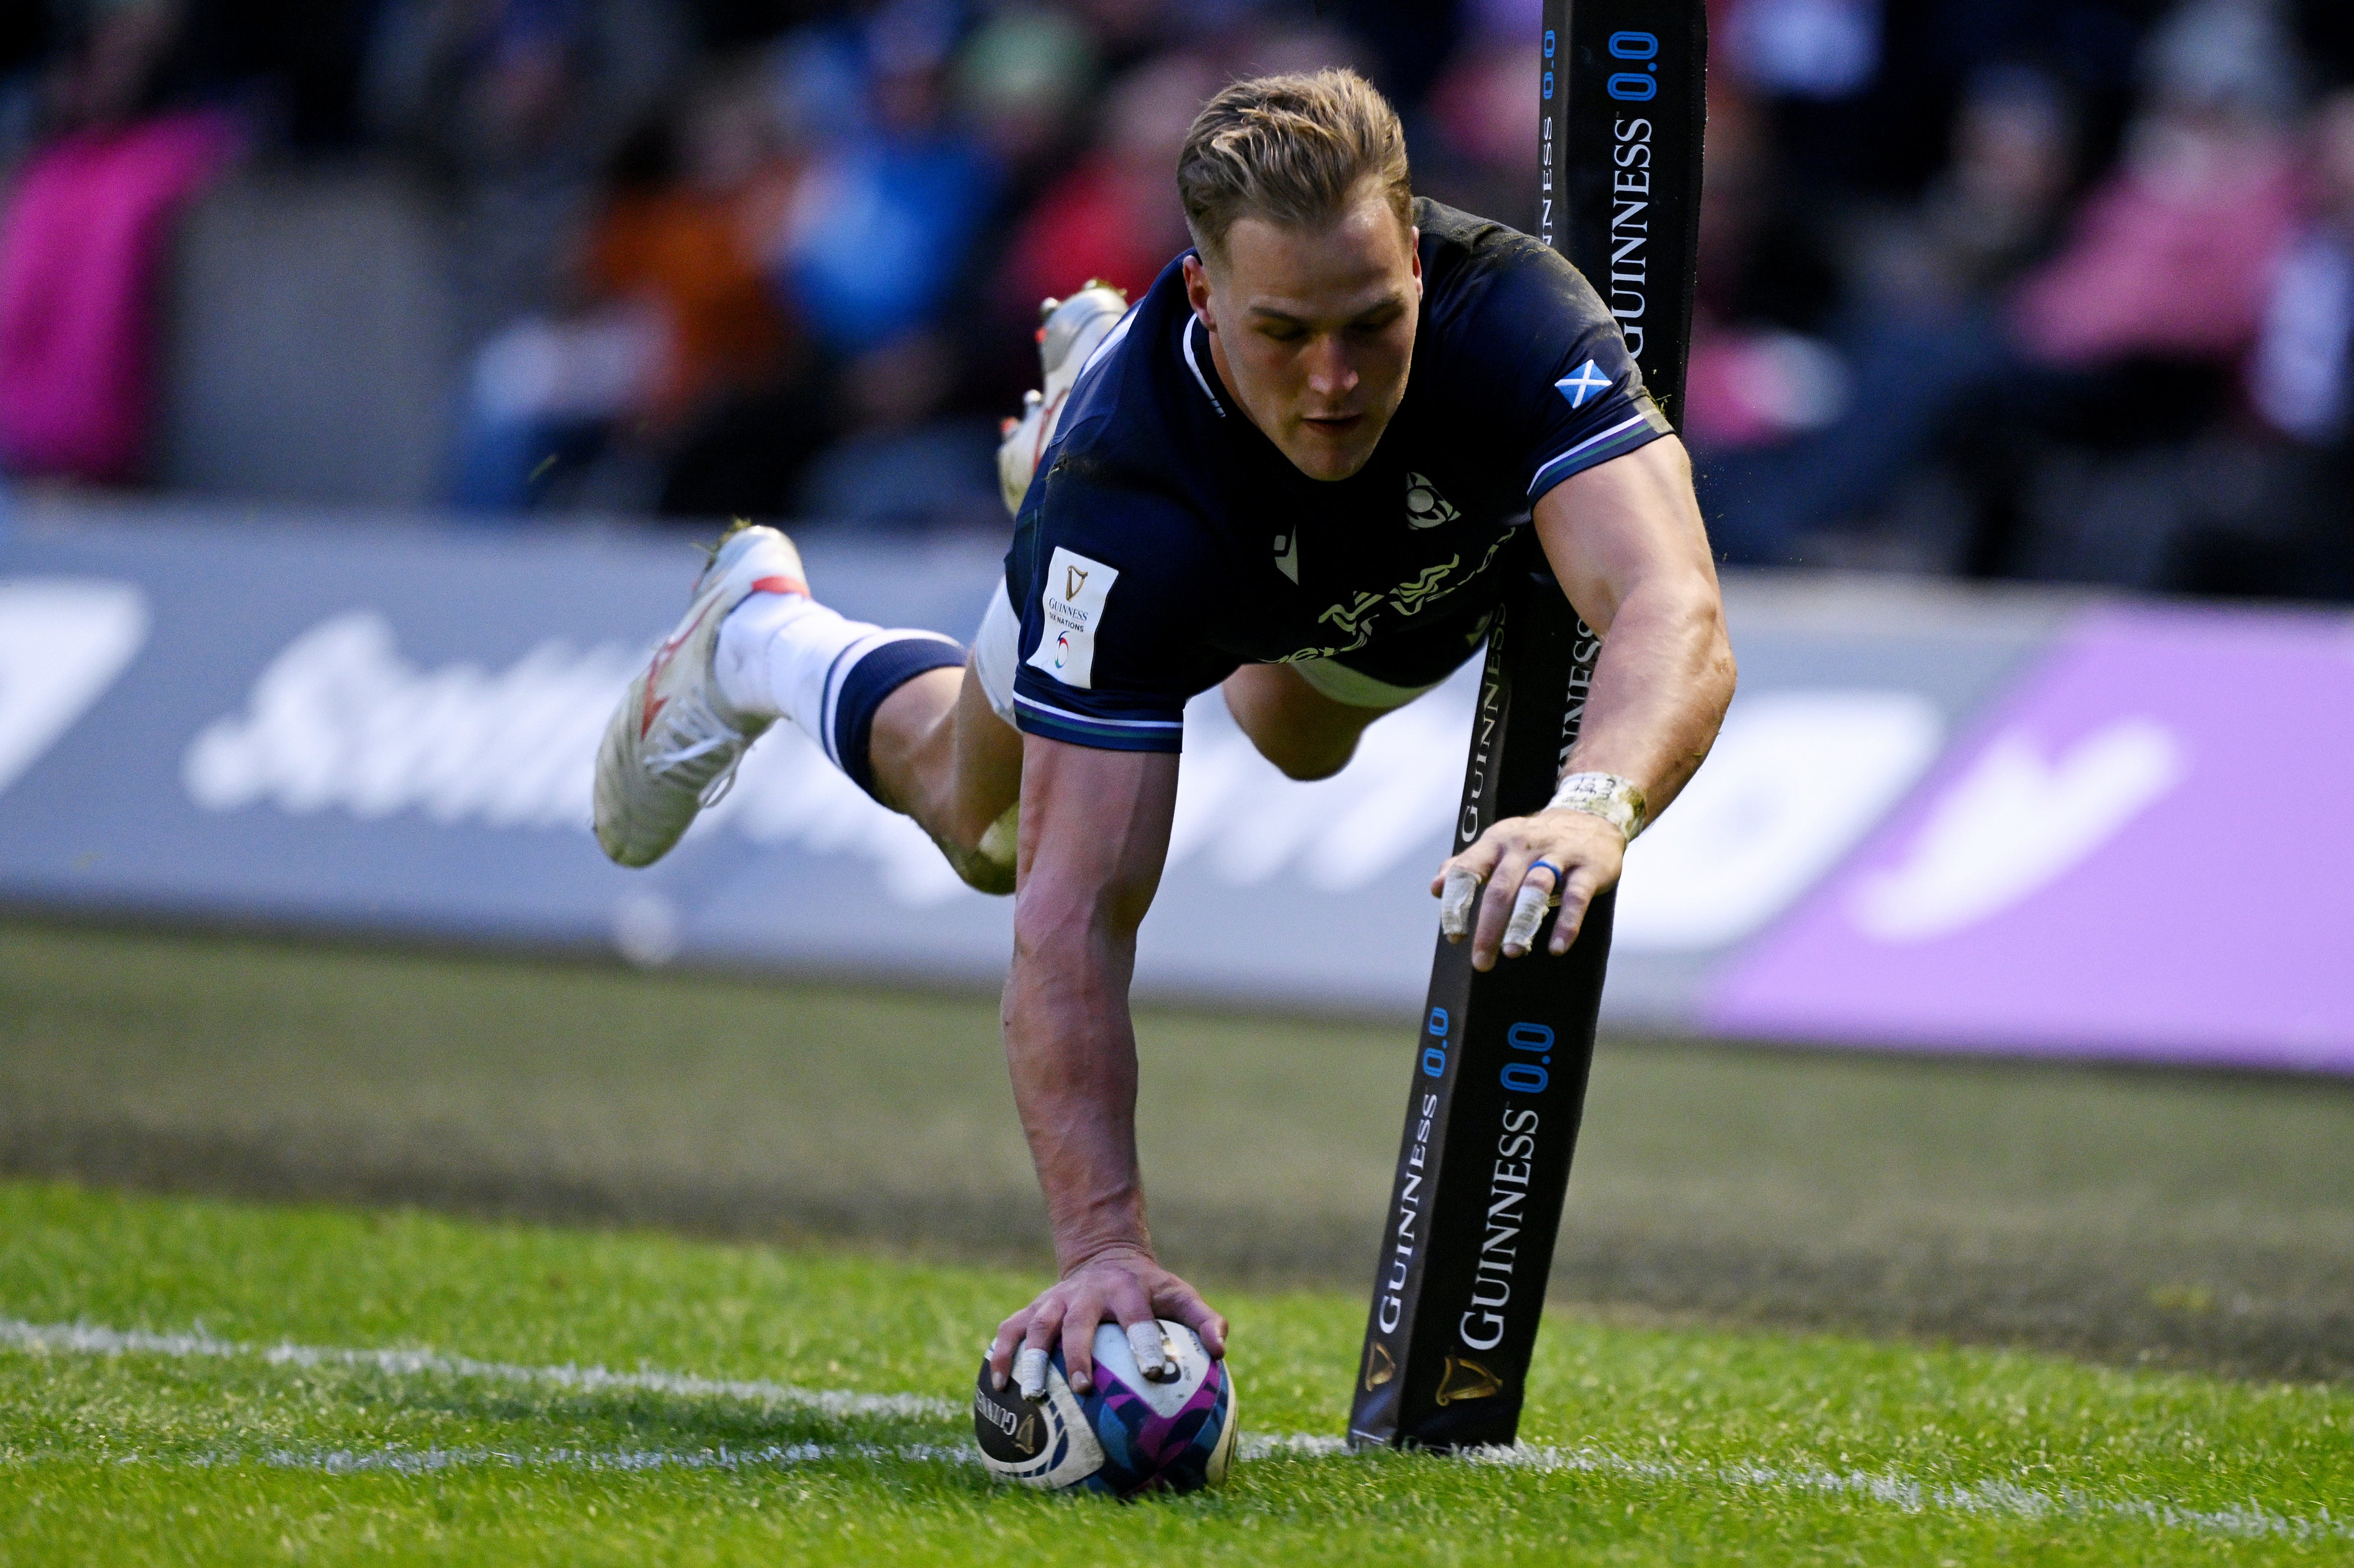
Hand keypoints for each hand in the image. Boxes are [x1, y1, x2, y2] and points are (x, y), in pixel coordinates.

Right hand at [986, 1246, 1227, 1398]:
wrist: (1104, 1256)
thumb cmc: (1150, 1290)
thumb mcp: (1180, 1295)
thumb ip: (1203, 1320)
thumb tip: (1221, 1350)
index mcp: (1128, 1291)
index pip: (1138, 1317)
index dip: (1146, 1342)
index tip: (1156, 1372)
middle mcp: (1088, 1294)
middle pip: (1079, 1322)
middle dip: (1079, 1354)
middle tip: (1083, 1388)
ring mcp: (1056, 1300)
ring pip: (1037, 1326)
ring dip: (1032, 1358)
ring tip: (1030, 1394)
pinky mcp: (1033, 1308)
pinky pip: (1011, 1330)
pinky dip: (1002, 1354)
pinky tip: (997, 1387)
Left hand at [1432, 806, 1625, 970]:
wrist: (1590, 817)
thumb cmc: (1533, 842)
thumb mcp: (1497, 845)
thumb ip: (1466, 865)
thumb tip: (1435, 888)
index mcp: (1496, 841)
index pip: (1467, 870)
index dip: (1456, 903)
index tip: (1454, 936)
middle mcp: (1523, 846)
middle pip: (1501, 888)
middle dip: (1488, 927)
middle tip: (1481, 961)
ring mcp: (1557, 855)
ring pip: (1536, 889)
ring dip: (1522, 923)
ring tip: (1513, 953)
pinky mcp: (1587, 868)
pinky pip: (1576, 897)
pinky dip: (1567, 924)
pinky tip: (1556, 948)